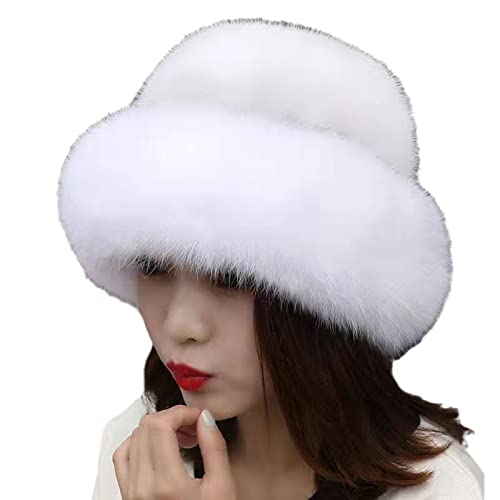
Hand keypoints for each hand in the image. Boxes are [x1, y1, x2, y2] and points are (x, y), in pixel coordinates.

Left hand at [112, 404, 237, 499]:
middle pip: (146, 427)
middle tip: (193, 427)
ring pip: (133, 438)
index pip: (161, 424)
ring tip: (181, 439)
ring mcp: (131, 494)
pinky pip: (123, 458)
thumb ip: (214, 448)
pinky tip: (159, 449)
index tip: (198, 418)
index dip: (182, 412)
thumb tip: (205, 418)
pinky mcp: (127, 497)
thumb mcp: (222, 489)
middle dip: (172, 418)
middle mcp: (143, 488)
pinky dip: (139, 444)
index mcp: (167, 484)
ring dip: (157, 429)